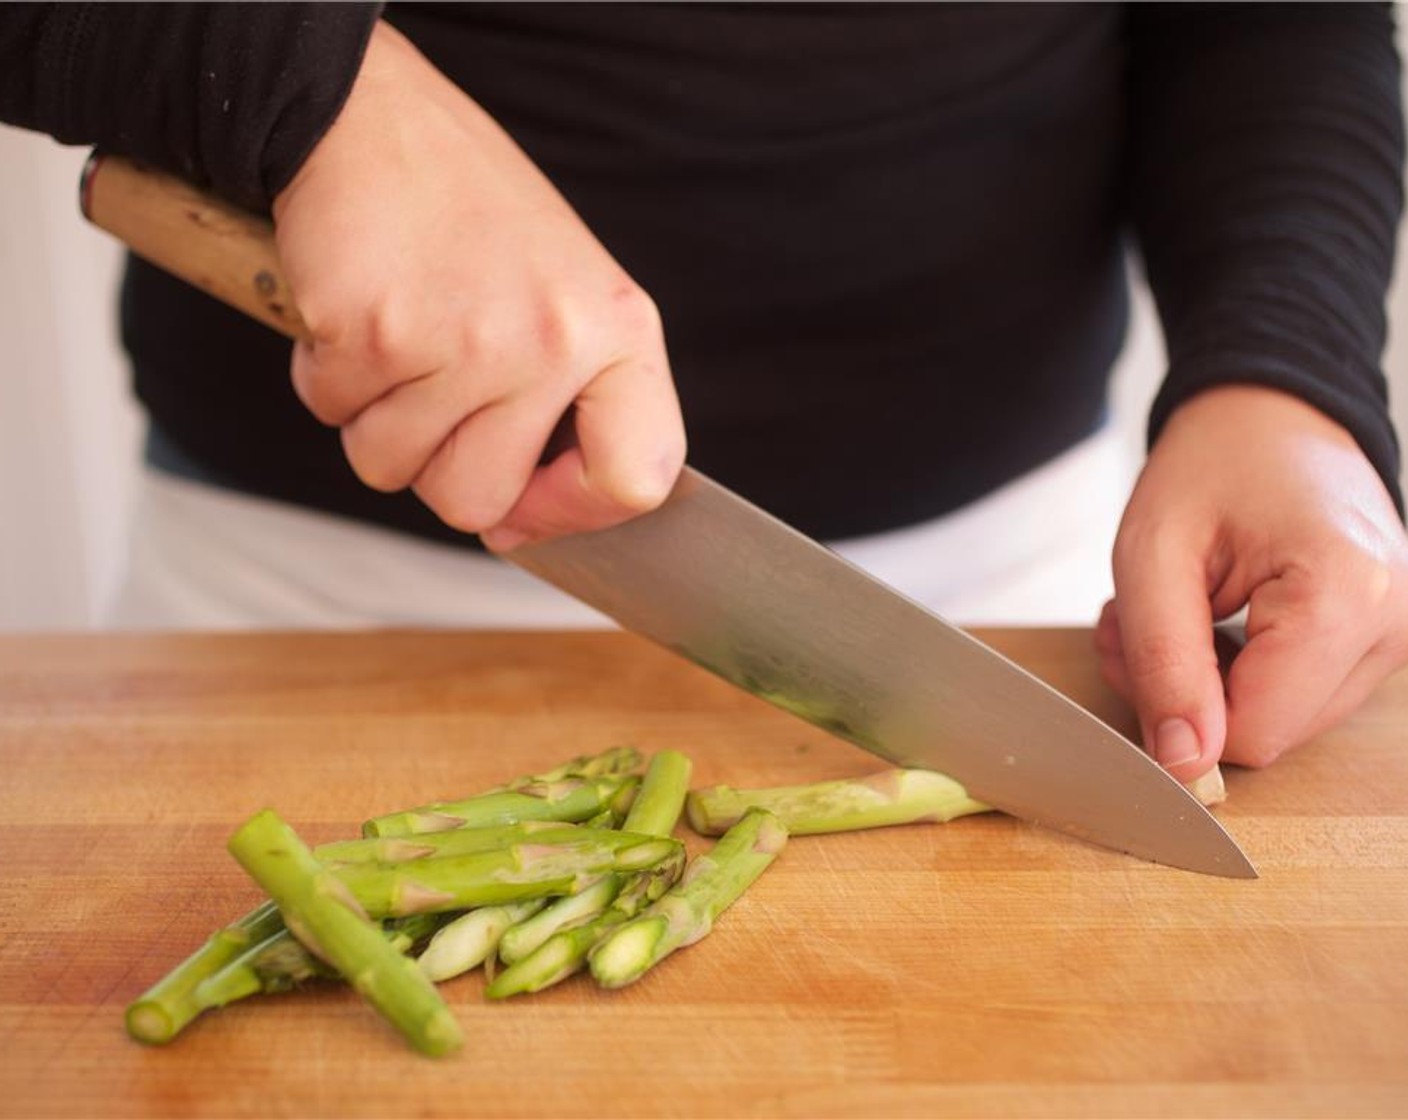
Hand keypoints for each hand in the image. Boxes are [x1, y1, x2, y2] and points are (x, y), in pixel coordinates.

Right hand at [270, 22, 685, 550]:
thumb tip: (521, 525)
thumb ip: (570, 404)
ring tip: (398, 338)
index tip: (530, 502)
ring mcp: (465, 342)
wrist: (372, 119)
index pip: (637, 479)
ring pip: (392, 469)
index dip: (574, 512)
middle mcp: (551, 342)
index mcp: (617, 332)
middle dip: (437, 468)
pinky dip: (329, 377)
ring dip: (376, 420)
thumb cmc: (470, 214)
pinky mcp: (375, 334)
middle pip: (478, 502)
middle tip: (434, 395)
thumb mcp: (567, 294)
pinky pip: (333, 415)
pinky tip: (358, 312)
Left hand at [1095, 384, 1407, 779]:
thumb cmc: (1212, 463)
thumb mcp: (1153, 554)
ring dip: (1203, 682)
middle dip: (1182, 692)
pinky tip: (1210, 619)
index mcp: (1347, 594)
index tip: (1127, 648)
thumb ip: (1164, 663)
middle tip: (1130, 622)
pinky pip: (1296, 695)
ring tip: (1171, 608)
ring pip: (1277, 721)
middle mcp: (1393, 624)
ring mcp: (1395, 636)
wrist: (1271, 413)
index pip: (1254, 733)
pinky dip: (1238, 671)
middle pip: (1266, 733)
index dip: (1174, 712)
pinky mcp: (1378, 639)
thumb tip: (1183, 764)